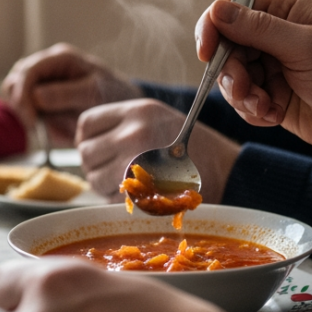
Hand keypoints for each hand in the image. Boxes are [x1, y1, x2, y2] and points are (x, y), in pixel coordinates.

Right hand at [2, 43, 142, 144]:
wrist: (120, 109)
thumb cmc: (112, 95)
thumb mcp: (94, 93)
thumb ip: (66, 94)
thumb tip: (36, 96)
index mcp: (60, 58)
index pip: (28, 70)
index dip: (24, 94)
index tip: (31, 119)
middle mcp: (47, 66)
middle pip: (15, 80)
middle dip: (20, 103)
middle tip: (34, 126)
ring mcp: (42, 82)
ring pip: (15, 93)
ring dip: (22, 111)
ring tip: (40, 126)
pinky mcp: (41, 99)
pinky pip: (25, 108)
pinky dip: (29, 119)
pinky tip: (43, 127)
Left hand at [76, 99, 242, 202]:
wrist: (226, 171)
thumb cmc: (191, 148)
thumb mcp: (157, 120)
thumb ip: (123, 126)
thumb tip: (86, 142)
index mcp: (137, 111)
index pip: (86, 123)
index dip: (87, 138)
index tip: (97, 146)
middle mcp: (133, 133)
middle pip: (85, 152)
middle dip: (94, 164)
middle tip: (112, 168)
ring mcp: (136, 162)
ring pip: (93, 178)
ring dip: (104, 184)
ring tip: (128, 181)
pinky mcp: (141, 191)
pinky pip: (109, 198)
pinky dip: (117, 200)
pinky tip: (139, 194)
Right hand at [196, 0, 311, 170]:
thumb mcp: (306, 47)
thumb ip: (258, 29)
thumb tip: (216, 11)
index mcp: (287, 11)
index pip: (234, 8)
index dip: (214, 27)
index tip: (206, 52)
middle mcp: (276, 36)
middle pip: (227, 46)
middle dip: (229, 71)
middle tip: (244, 90)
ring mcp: (274, 68)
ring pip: (231, 77)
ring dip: (241, 95)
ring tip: (265, 107)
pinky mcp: (273, 97)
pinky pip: (244, 101)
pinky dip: (252, 110)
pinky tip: (274, 116)